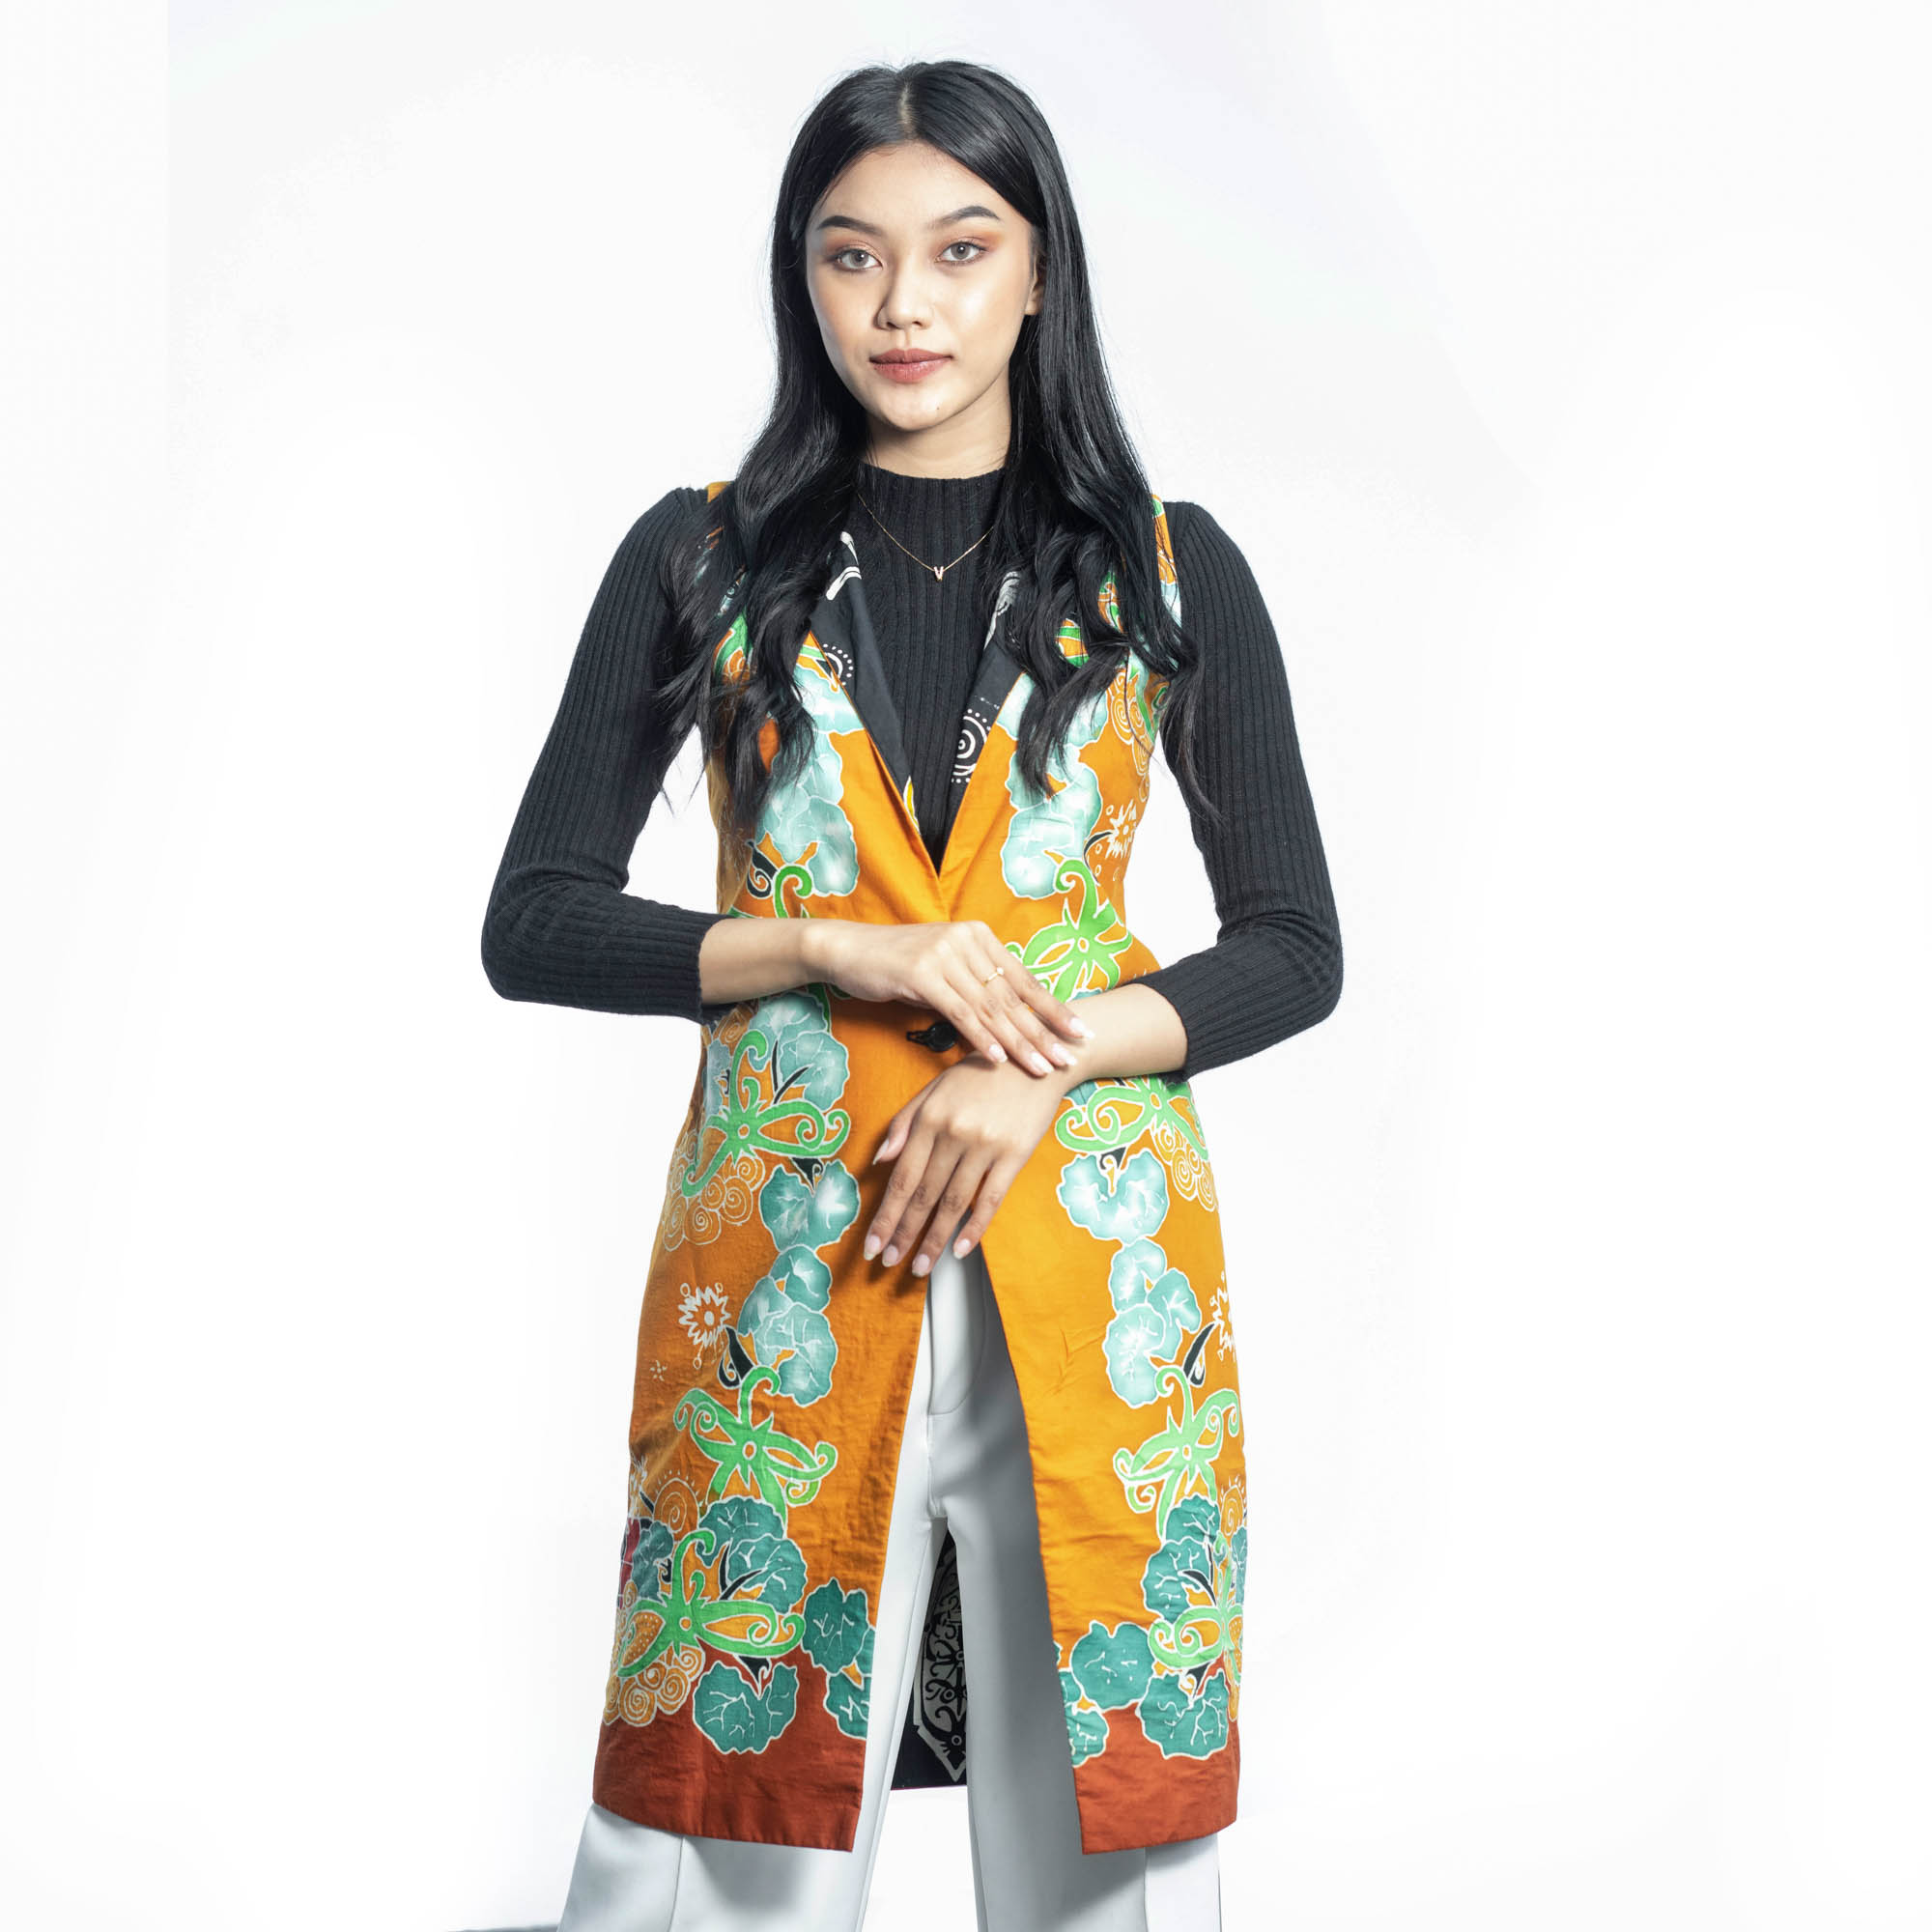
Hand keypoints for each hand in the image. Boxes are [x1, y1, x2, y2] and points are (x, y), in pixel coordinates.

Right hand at [812, 918, 1090, 1075]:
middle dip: (1044, 1031)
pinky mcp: (921, 973)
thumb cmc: (898, 964)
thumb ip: (976, 985)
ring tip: (1041, 1067)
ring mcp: (945, 954)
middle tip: (1069, 1057)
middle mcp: (967, 940)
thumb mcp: (945, 969)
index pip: (1024, 979)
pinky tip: (999, 1059)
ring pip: (990, 1007)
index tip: (1080, 1033)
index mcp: (980, 936)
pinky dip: (981, 1037)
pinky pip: (959, 1012)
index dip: (1053, 1008)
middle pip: (1013, 995)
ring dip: (1018, 1042)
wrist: (848, 950)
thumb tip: (1011, 1017)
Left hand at [862, 1051, 1079, 1273]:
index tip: (872, 1243)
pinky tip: (960, 1249)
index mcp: (930, 1118)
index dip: (886, 1214)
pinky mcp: (1014, 1155)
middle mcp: (954, 1133)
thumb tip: (880, 1160)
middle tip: (887, 1262)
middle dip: (903, 1234)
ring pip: (953, 1203)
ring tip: (920, 1267)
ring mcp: (985, 1146)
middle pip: (924, 1195)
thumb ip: (904, 1122)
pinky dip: (974, 1228)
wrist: (1035, 1061)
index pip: (902, 1177)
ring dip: (934, 1240)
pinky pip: (991, 1199)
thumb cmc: (979, 1075)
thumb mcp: (935, 1089)